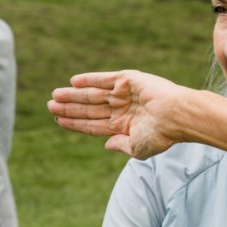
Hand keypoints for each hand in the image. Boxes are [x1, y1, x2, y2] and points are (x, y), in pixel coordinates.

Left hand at [47, 70, 186, 158]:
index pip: (93, 124)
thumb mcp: (137, 148)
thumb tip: (105, 145)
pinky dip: (89, 79)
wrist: (177, 117)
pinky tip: (73, 81)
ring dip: (74, 94)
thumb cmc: (161, 135)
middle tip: (49, 106)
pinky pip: (104, 79)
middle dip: (70, 107)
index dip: (75, 122)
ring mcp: (124, 93)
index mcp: (123, 126)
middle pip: (89, 108)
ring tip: (55, 95)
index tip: (58, 120)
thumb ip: (120, 145)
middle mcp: (122, 108)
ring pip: (93, 94)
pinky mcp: (128, 80)